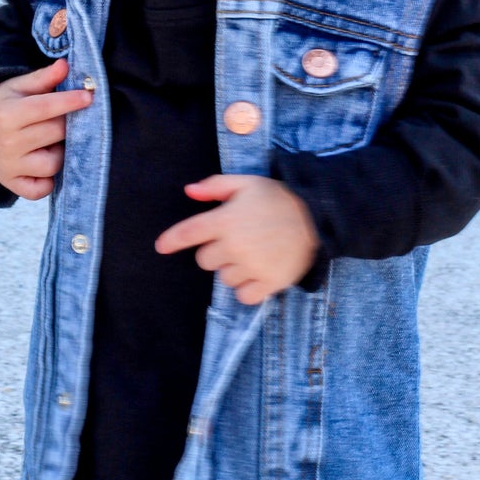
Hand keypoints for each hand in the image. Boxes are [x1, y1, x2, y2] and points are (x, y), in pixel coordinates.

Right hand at [0, 59, 91, 199]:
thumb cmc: (4, 103)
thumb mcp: (18, 85)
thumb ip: (43, 77)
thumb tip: (65, 66)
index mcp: (6, 115)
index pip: (46, 108)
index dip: (70, 102)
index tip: (88, 97)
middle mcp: (6, 143)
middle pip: (55, 134)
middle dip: (66, 125)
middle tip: (63, 119)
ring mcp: (8, 167)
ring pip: (54, 163)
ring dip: (60, 152)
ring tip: (51, 141)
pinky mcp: (11, 184)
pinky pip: (42, 190)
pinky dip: (49, 181)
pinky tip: (44, 164)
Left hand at [154, 174, 319, 305]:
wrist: (317, 217)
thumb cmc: (278, 199)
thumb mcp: (247, 183)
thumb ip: (215, 186)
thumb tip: (189, 192)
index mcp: (226, 220)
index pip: (188, 233)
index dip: (172, 240)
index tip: (161, 247)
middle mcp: (235, 245)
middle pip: (205, 261)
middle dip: (216, 252)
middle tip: (237, 241)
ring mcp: (252, 266)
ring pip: (224, 279)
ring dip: (233, 270)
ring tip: (253, 254)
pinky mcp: (269, 282)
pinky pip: (244, 296)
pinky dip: (248, 288)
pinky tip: (259, 274)